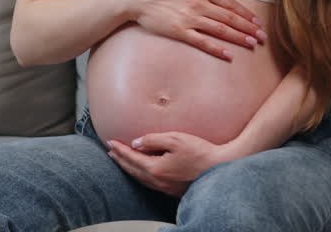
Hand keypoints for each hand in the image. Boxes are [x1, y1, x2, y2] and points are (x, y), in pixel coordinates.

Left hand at [106, 132, 231, 196]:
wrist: (220, 168)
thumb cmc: (200, 152)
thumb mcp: (175, 139)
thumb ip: (153, 140)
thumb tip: (136, 143)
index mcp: (156, 168)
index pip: (132, 158)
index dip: (120, 149)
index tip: (110, 142)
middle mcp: (158, 181)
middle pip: (133, 170)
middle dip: (120, 160)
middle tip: (111, 151)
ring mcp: (166, 187)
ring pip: (140, 178)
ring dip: (129, 168)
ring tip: (122, 160)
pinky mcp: (173, 190)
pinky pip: (150, 183)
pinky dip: (140, 175)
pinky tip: (142, 171)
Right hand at [131, 0, 265, 60]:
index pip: (230, 3)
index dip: (246, 14)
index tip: (257, 22)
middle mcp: (198, 2)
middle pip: (229, 17)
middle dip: (248, 28)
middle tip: (262, 37)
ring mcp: (189, 17)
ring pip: (220, 29)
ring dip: (238, 38)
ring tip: (252, 44)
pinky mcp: (179, 31)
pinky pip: (202, 41)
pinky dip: (217, 48)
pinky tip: (229, 54)